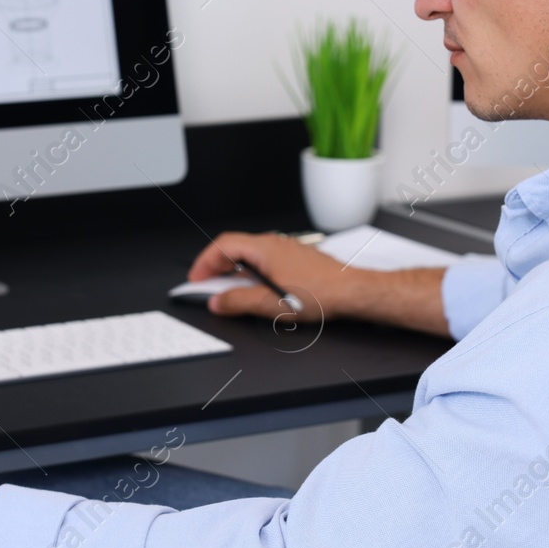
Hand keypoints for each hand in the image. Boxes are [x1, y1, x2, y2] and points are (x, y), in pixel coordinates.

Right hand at [187, 231, 353, 324]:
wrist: (351, 292)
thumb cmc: (320, 293)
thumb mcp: (270, 304)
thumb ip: (238, 302)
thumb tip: (218, 302)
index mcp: (263, 248)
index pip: (222, 246)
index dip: (204, 262)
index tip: (196, 278)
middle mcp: (274, 243)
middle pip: (235, 248)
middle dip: (216, 265)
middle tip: (207, 284)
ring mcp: (286, 249)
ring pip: (250, 253)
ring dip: (234, 269)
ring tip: (229, 288)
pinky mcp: (296, 259)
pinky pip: (265, 259)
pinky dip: (251, 271)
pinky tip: (256, 288)